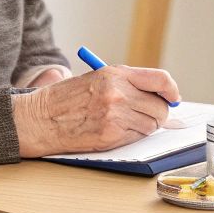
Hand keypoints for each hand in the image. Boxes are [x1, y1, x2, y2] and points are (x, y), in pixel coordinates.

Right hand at [12, 65, 180, 157]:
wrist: (40, 118)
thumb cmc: (67, 98)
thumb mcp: (97, 78)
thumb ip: (128, 83)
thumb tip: (161, 96)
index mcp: (115, 74)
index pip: (160, 79)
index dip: (172, 90)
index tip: (174, 98)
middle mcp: (118, 93)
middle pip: (160, 107)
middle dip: (158, 113)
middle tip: (148, 115)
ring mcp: (115, 115)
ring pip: (150, 126)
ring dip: (143, 127)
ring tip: (124, 122)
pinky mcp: (110, 136)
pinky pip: (136, 138)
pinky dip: (131, 137)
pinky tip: (114, 131)